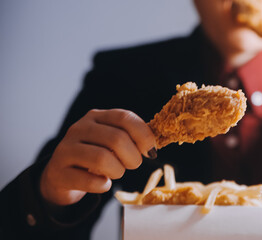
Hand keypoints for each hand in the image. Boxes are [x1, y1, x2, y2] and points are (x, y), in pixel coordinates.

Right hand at [40, 109, 155, 205]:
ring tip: (116, 173)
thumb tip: (152, 146)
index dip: (143, 135)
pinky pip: (88, 180)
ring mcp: (66, 149)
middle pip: (117, 139)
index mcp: (96, 117)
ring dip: (117, 171)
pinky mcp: (58, 172)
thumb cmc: (94, 156)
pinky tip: (102, 184)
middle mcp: (79, 128)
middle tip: (132, 165)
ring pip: (102, 158)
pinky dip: (102, 185)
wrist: (60, 175)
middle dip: (132, 157)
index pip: (125, 117)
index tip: (150, 151)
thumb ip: (130, 138)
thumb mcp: (110, 142)